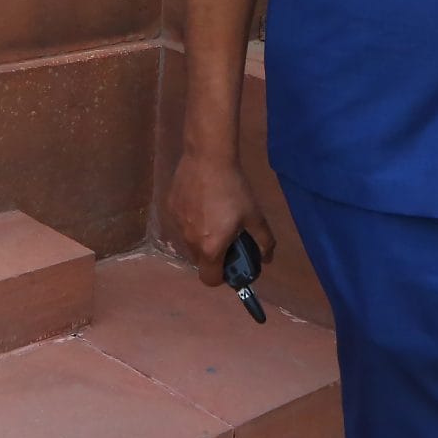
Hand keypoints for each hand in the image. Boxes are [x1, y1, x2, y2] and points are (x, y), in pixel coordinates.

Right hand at [166, 153, 276, 288]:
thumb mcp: (255, 216)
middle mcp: (190, 240)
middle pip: (200, 259)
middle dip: (212, 253)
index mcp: (210, 247)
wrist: (208, 157)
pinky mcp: (170, 207)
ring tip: (213, 213)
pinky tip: (201, 200)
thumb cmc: (234, 189)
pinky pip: (182, 222)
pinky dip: (192, 219)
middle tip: (226, 234)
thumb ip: (263, 241)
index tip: (231, 262)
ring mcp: (177, 223)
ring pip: (190, 240)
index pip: (210, 279)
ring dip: (201, 236)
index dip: (221, 276)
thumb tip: (267, 258)